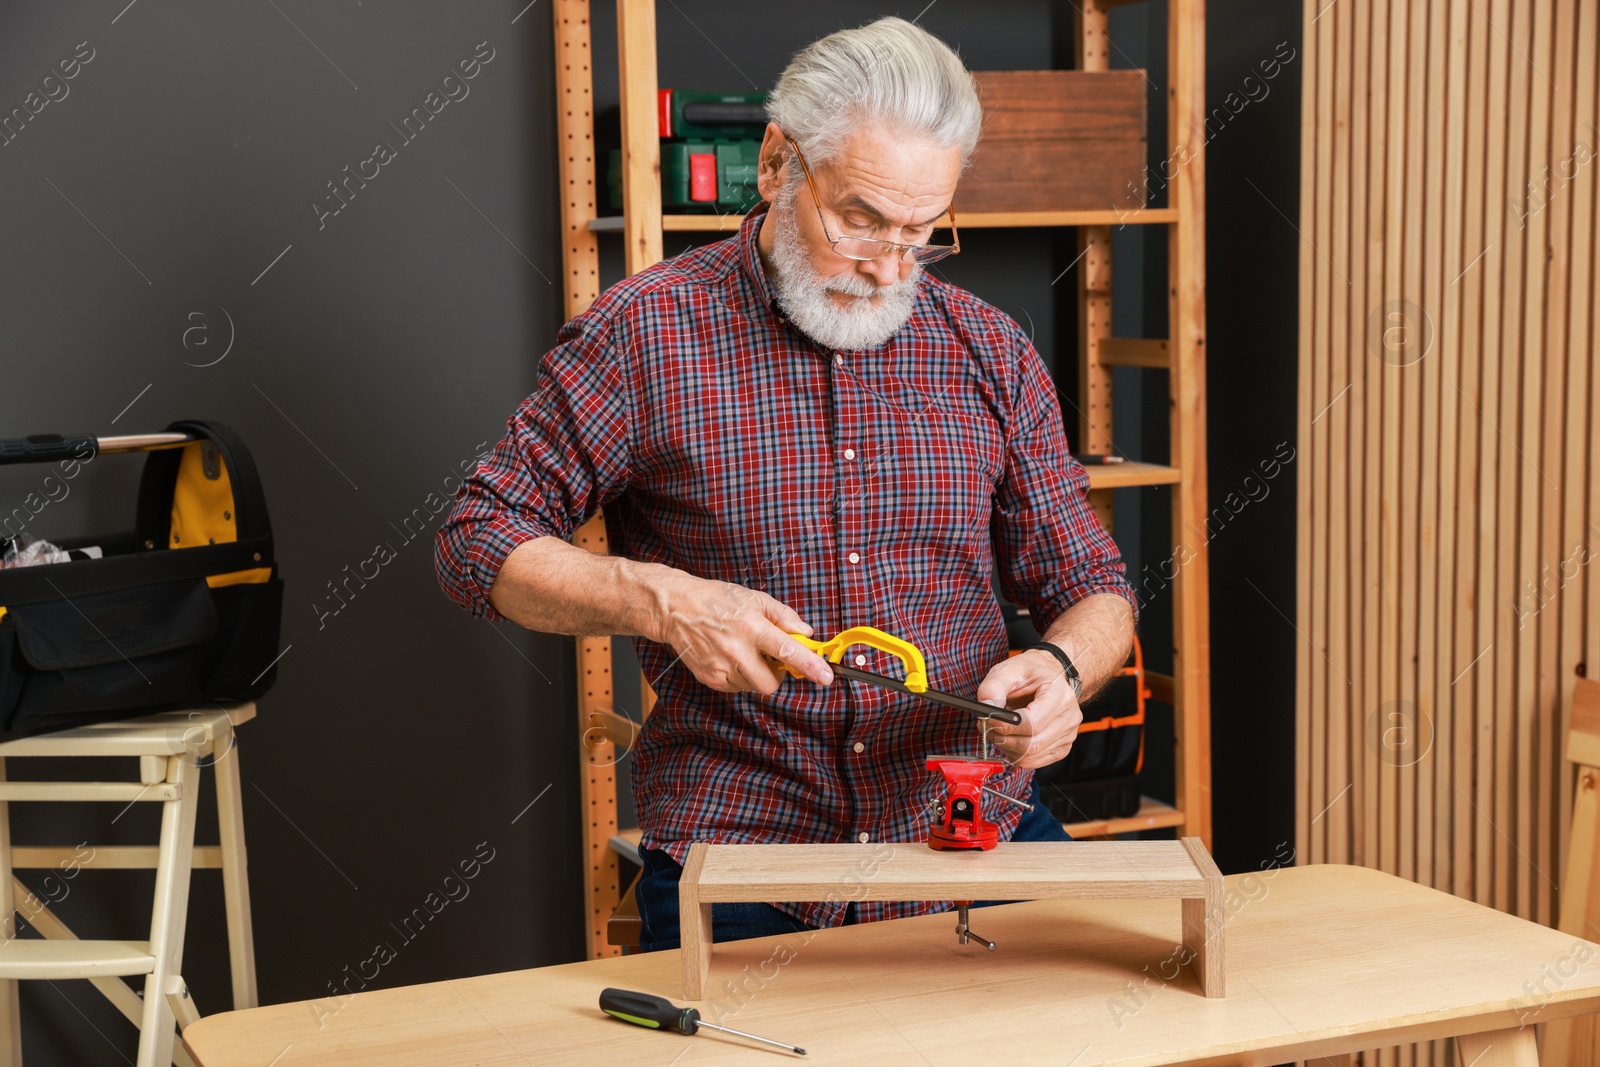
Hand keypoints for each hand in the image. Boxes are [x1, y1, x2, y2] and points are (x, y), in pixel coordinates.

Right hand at [656, 573, 832, 694]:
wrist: (677, 609)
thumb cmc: (718, 600)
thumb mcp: (755, 599)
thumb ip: (784, 616)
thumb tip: (806, 633)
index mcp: (752, 627)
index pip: (787, 651)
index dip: (810, 665)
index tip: (826, 677)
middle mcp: (736, 650)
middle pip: (771, 683)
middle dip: (777, 675)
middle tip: (769, 657)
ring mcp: (721, 667)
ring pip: (753, 687)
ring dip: (757, 674)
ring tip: (745, 652)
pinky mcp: (710, 678)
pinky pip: (736, 688)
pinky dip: (740, 677)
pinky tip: (730, 657)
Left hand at [974, 649, 1082, 768]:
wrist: (1048, 677)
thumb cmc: (1029, 673)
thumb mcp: (1007, 670)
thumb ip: (993, 688)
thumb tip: (987, 708)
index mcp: (1059, 694)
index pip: (1032, 723)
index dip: (1005, 727)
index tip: (987, 720)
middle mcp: (1069, 717)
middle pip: (1032, 744)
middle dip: (1002, 739)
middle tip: (987, 726)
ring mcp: (1068, 735)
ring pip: (1031, 756)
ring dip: (1007, 748)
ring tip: (998, 730)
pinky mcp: (1062, 748)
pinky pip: (1034, 762)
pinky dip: (1016, 754)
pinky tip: (1011, 738)